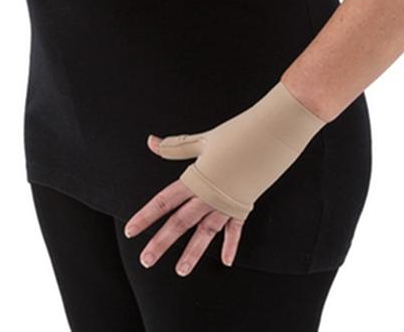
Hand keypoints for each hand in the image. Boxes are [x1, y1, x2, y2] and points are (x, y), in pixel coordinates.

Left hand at [123, 134, 243, 275]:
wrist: (272, 136)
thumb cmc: (237, 133)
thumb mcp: (203, 139)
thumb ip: (176, 146)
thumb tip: (151, 142)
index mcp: (195, 178)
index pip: (164, 202)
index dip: (145, 217)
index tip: (130, 231)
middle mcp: (208, 195)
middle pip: (180, 222)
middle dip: (162, 242)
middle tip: (146, 259)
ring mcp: (227, 203)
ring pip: (205, 233)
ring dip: (192, 252)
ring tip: (180, 270)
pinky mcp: (244, 205)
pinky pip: (235, 229)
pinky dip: (231, 245)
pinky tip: (225, 261)